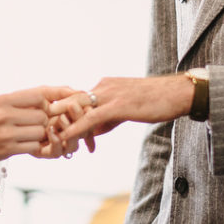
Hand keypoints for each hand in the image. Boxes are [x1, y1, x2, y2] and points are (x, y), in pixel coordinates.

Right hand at [0, 86, 75, 164]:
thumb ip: (16, 102)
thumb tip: (44, 100)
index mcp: (2, 100)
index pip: (38, 96)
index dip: (46, 103)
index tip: (44, 108)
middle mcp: (4, 115)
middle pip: (42, 115)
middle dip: (43, 121)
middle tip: (36, 124)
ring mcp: (6, 133)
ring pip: (39, 132)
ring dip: (38, 135)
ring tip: (29, 135)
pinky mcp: (6, 150)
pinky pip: (32, 147)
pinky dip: (32, 147)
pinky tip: (24, 145)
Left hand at [49, 75, 193, 145]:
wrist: (177, 93)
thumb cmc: (156, 101)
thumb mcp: (126, 110)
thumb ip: (107, 120)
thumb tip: (92, 133)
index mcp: (104, 84)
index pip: (76, 97)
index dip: (64, 113)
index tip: (52, 127)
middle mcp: (103, 85)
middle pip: (72, 101)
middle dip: (58, 118)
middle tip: (46, 134)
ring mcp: (109, 93)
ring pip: (78, 108)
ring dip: (63, 125)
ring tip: (49, 139)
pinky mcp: (117, 105)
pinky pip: (91, 118)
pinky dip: (76, 128)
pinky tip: (65, 137)